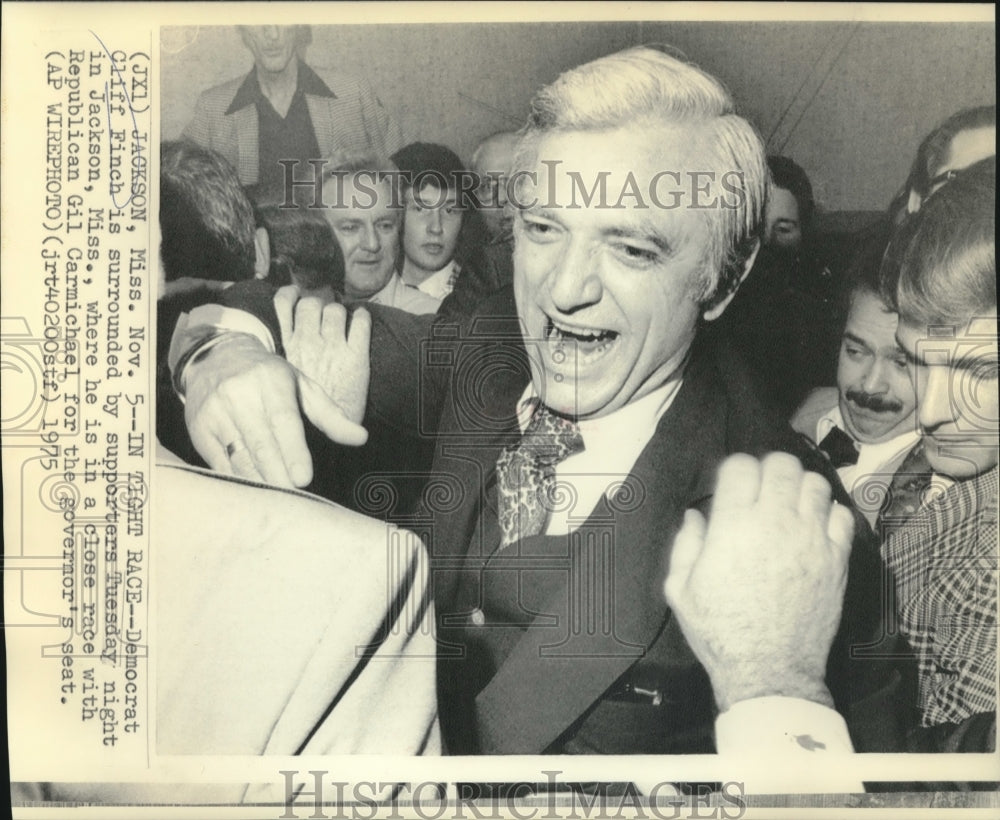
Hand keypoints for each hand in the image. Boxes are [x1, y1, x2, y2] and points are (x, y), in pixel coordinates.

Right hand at [183, 333, 366, 486]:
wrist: (215, 357)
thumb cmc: (269, 378)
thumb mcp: (302, 386)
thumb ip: (330, 415)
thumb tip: (361, 438)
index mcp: (270, 380)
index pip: (282, 420)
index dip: (293, 451)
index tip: (304, 478)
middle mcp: (238, 394)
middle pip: (260, 444)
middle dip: (278, 475)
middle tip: (295, 500)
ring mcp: (214, 412)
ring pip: (238, 458)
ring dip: (259, 483)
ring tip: (278, 501)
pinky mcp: (199, 430)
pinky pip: (219, 463)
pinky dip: (238, 481)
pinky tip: (254, 493)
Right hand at [275, 286, 370, 425]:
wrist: (331, 425)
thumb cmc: (308, 401)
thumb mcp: (287, 374)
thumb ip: (288, 348)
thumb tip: (288, 326)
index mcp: (290, 346)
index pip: (284, 304)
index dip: (291, 294)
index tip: (297, 293)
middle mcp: (308, 342)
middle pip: (312, 303)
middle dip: (320, 304)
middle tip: (326, 314)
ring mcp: (332, 346)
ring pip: (335, 309)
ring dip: (340, 312)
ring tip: (343, 322)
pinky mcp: (355, 355)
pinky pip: (360, 322)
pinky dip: (363, 317)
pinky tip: (362, 320)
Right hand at [664, 452, 854, 711]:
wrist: (769, 670)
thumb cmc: (719, 631)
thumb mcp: (680, 589)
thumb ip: (685, 545)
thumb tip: (695, 515)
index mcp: (733, 526)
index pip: (741, 465)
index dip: (735, 469)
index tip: (732, 486)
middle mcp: (775, 522)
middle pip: (782, 464)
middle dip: (770, 469)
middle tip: (763, 489)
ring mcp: (811, 538)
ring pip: (815, 483)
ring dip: (800, 487)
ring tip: (791, 504)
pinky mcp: (837, 558)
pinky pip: (842, 515)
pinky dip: (829, 512)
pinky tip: (815, 526)